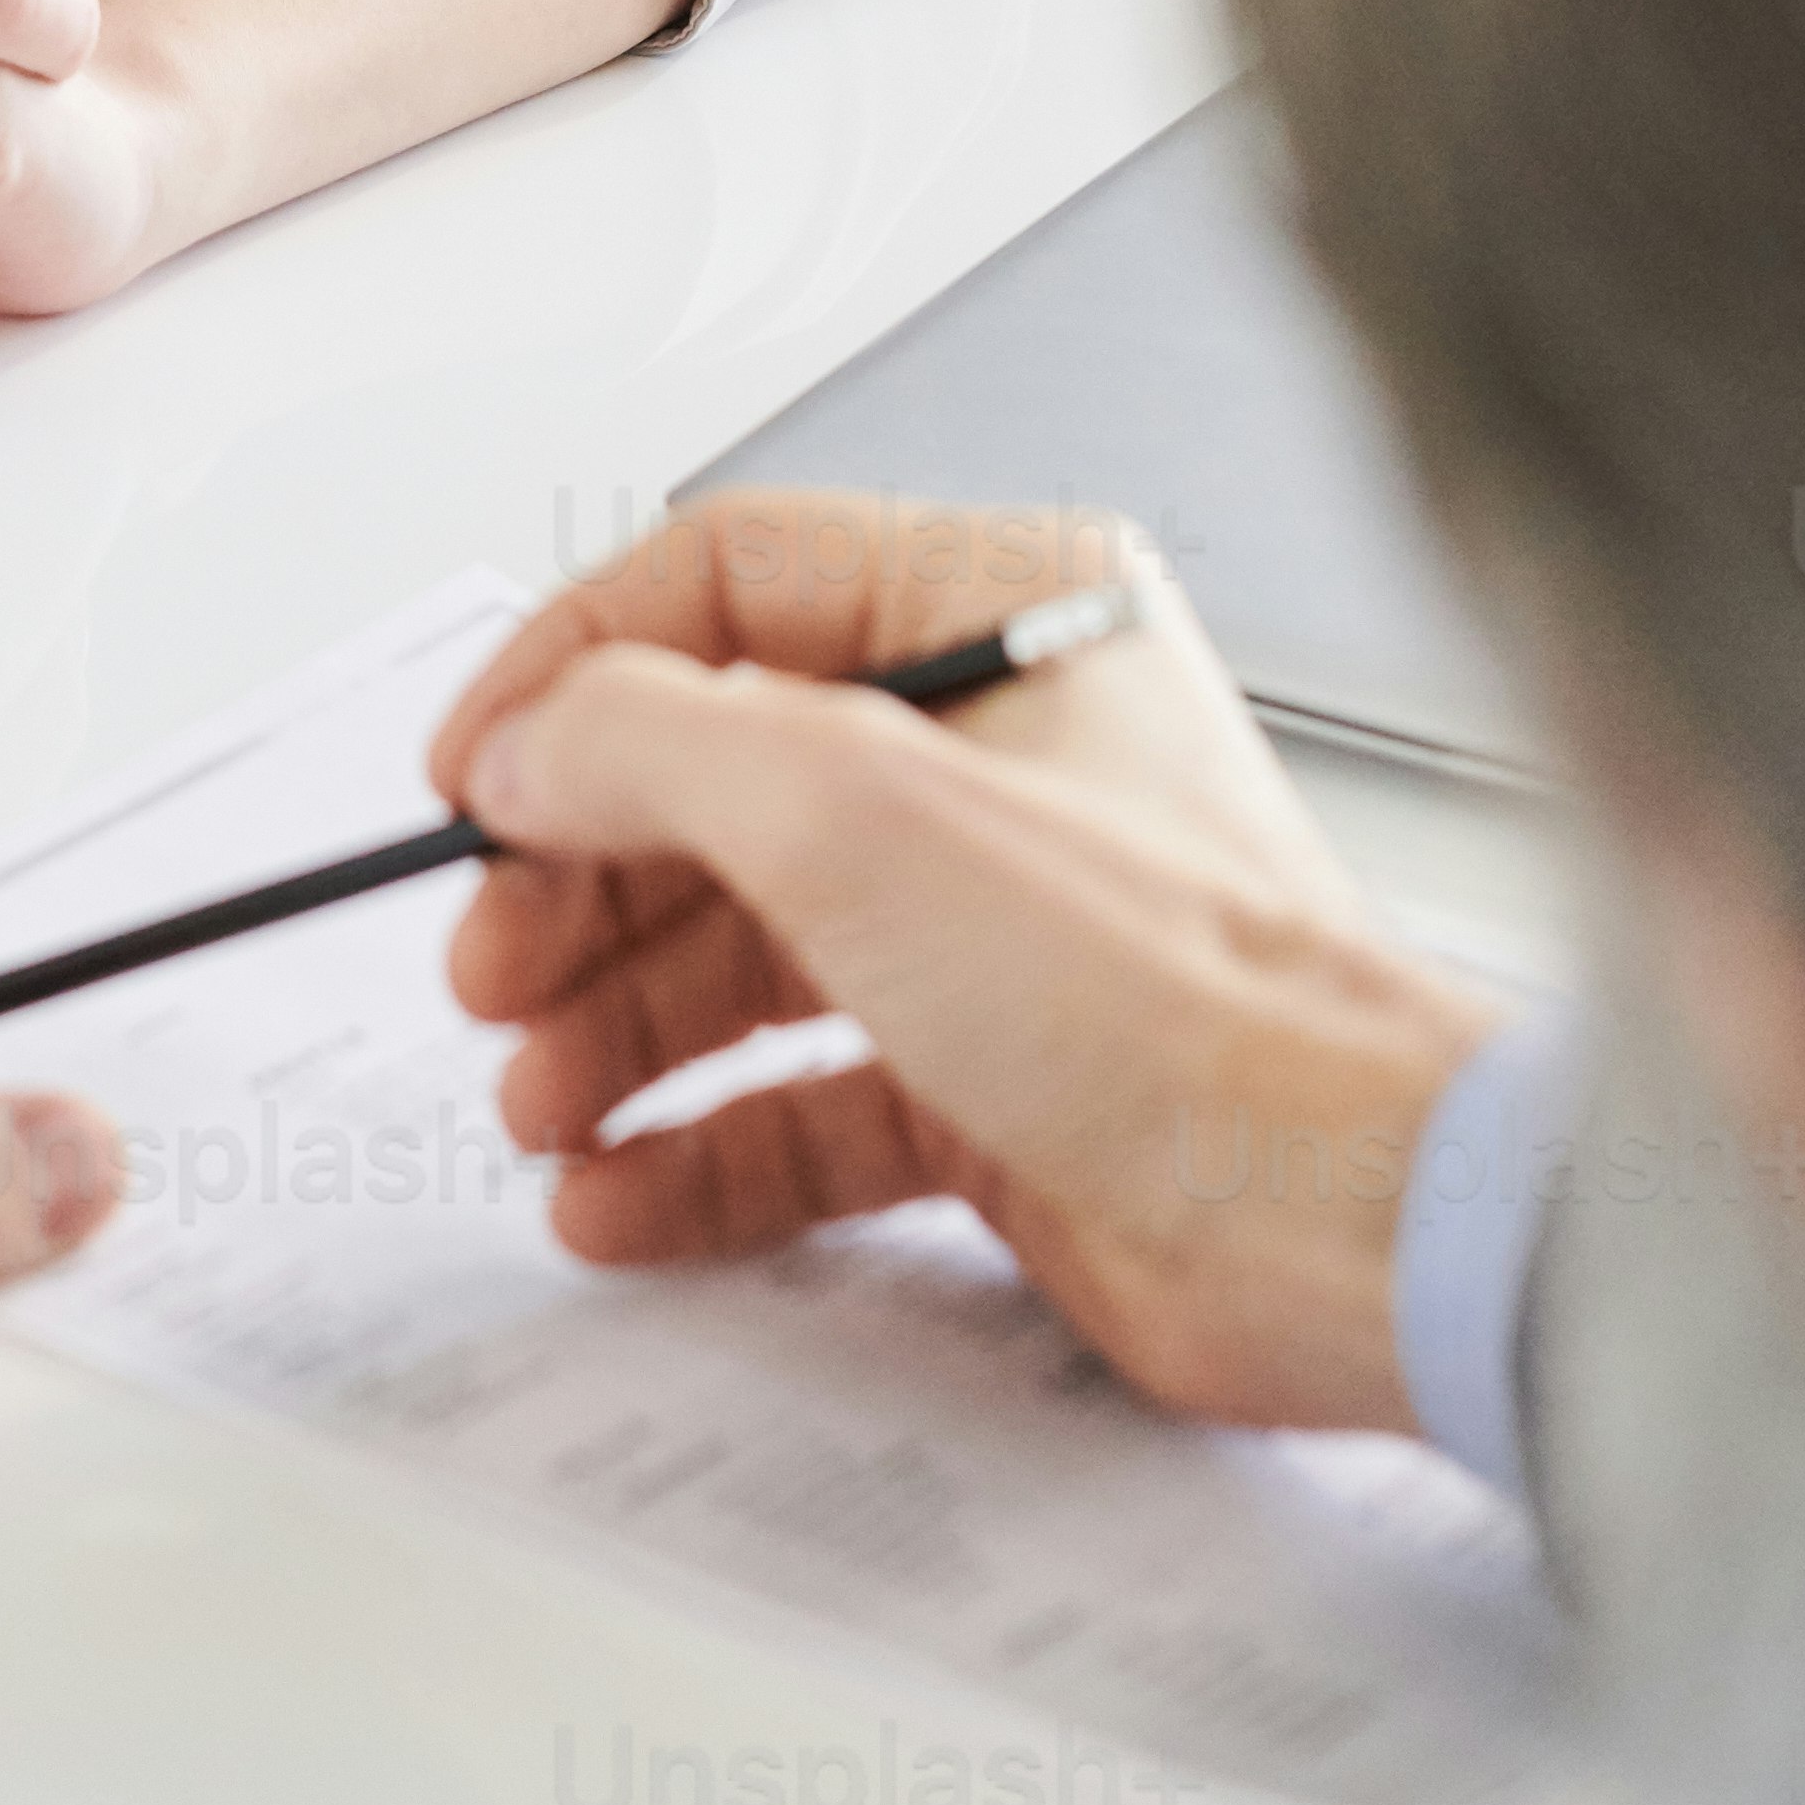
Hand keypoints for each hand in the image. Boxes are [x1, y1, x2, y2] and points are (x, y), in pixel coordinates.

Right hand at [430, 487, 1504, 1433]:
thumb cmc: (1179, 994)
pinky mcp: (992, 1085)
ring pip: (740, 952)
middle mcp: (995, 758)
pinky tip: (615, 1194)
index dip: (572, 677)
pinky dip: (691, 1147)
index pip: (723, 585)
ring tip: (542, 1100)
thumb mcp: (857, 804)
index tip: (471, 780)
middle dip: (578, 886)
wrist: (1333, 1219)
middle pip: (709, 786)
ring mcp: (993, 929)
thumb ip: (650, 739)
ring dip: (614, 1029)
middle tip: (492, 971)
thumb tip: (531, 740)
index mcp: (1001, 614)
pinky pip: (795, 1101)